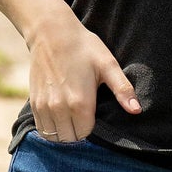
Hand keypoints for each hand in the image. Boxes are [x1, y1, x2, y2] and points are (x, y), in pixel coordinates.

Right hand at [27, 8, 138, 142]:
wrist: (51, 33)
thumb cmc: (83, 47)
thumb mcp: (108, 65)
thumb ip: (123, 90)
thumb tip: (137, 110)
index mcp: (80, 103)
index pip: (86, 134)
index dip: (93, 128)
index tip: (94, 115)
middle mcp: (59, 108)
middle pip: (71, 138)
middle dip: (79, 132)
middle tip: (84, 117)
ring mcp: (44, 106)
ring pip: (55, 137)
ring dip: (64, 132)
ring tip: (72, 118)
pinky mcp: (34, 103)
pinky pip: (41, 129)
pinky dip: (51, 128)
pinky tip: (59, 116)